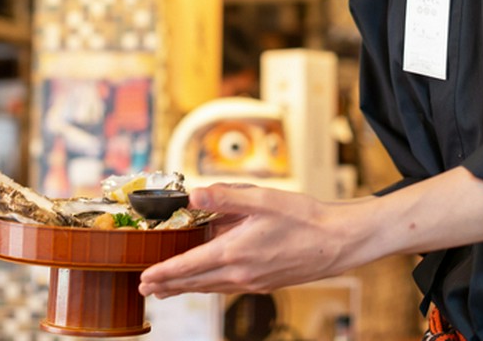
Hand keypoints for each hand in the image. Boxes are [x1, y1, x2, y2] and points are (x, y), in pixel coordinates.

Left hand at [139, 183, 362, 297]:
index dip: (163, 272)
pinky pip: (228, 287)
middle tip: (146, 288)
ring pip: (211, 287)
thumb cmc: (304, 219)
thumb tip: (192, 194)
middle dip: (168, 285)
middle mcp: (240, 273)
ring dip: (186, 288)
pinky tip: (209, 281)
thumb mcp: (262, 199)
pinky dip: (210, 285)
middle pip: (195, 282)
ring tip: (168, 289)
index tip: (144, 276)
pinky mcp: (265, 283)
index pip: (188, 266)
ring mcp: (253, 281)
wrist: (338, 242)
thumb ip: (225, 196)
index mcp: (234, 252)